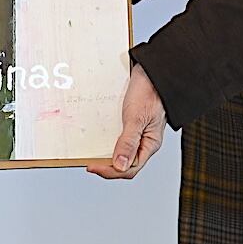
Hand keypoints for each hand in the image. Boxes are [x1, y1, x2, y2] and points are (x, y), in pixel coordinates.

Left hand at [87, 63, 165, 179]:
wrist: (152, 72)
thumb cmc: (150, 92)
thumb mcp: (137, 118)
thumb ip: (129, 143)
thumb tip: (120, 166)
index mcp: (150, 144)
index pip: (130, 169)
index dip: (110, 171)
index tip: (93, 166)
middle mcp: (144, 141)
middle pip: (125, 163)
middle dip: (107, 166)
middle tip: (90, 163)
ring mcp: (138, 132)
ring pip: (121, 151)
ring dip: (107, 155)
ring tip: (92, 154)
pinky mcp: (132, 122)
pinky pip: (119, 137)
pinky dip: (108, 140)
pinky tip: (99, 138)